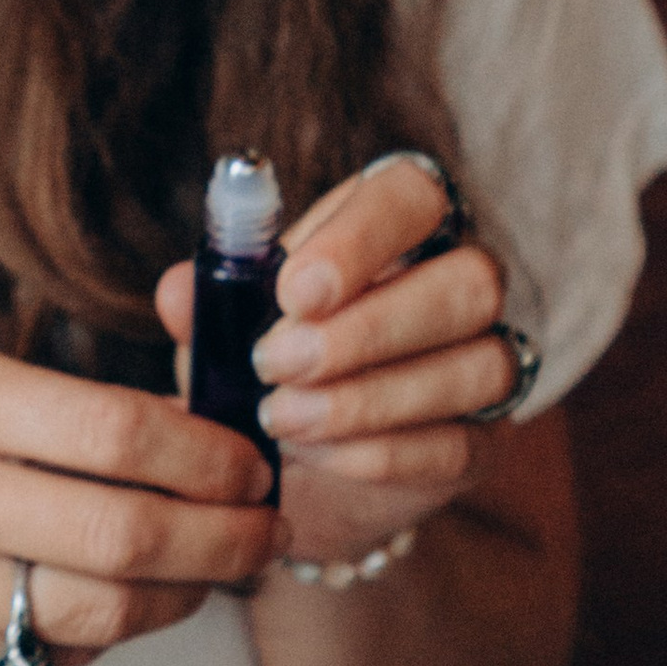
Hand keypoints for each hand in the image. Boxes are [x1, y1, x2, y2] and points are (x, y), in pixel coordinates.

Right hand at [0, 346, 281, 665]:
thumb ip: (46, 408)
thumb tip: (188, 434)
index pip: (123, 434)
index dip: (213, 459)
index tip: (251, 465)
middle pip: (128, 538)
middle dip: (224, 542)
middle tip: (262, 533)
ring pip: (100, 616)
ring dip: (177, 602)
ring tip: (202, 577)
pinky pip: (41, 657)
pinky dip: (92, 638)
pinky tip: (99, 609)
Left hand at [153, 155, 513, 574]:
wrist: (287, 471)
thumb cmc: (265, 366)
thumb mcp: (227, 330)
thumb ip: (209, 304)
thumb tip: (179, 291)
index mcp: (400, 224)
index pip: (414, 194)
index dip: (362, 238)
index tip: (292, 292)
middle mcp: (463, 280)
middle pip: (471, 280)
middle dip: (369, 328)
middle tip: (275, 365)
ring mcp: (488, 362)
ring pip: (480, 364)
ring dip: (371, 397)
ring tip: (282, 419)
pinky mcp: (484, 443)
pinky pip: (459, 444)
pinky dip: (381, 452)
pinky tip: (315, 455)